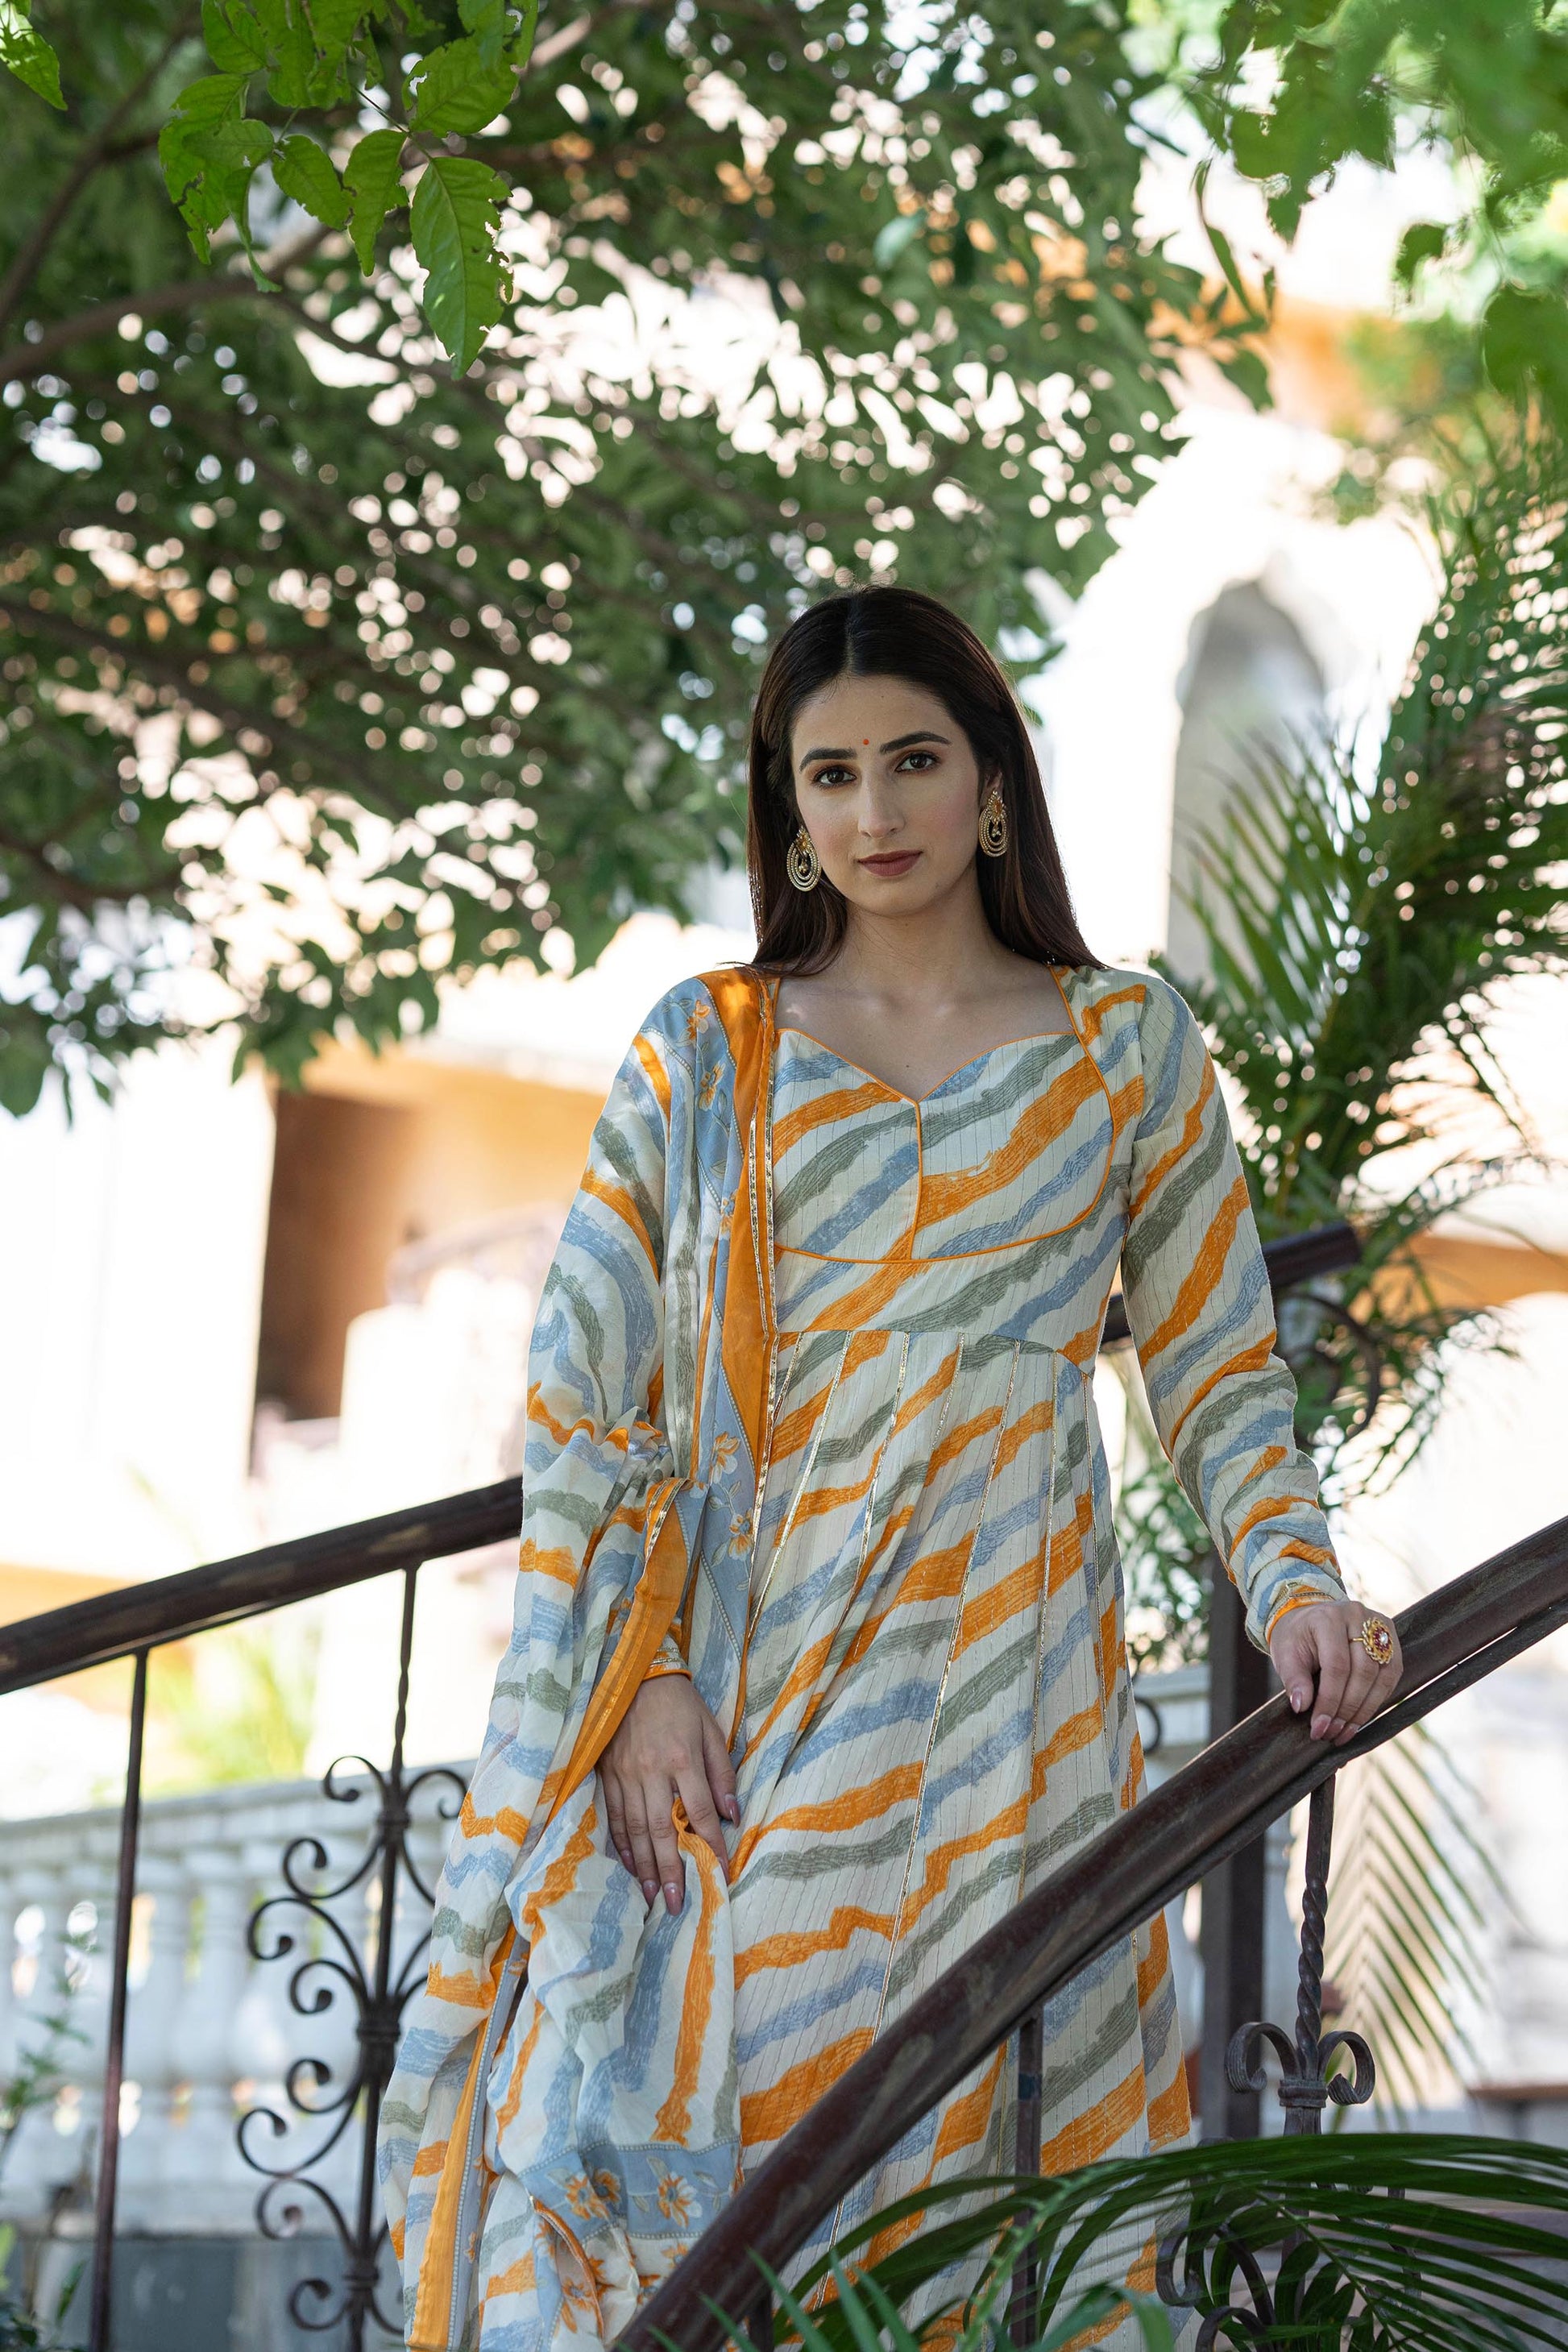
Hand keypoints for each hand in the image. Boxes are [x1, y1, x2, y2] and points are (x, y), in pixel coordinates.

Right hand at [599, 1676, 738, 1913]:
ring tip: (654, 1896)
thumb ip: (721, 1773)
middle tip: (678, 1904)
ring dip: (645, 1867)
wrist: (635, 1675)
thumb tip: (732, 1815)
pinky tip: (631, 1866)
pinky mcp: (608, 1774)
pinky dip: (623, 1845)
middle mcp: (652, 1770)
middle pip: (663, 1830)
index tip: (721, 1874)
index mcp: (683, 1758)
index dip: (712, 1845)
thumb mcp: (710, 1729)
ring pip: (636, 1830)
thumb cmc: (680, 1704)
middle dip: (672, 1871)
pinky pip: (615, 1817)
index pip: (699, 1812)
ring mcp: (626, 1775)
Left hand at [1270, 1599, 1402, 1745]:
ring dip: (1365, 1710)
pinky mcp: (1390, 1638)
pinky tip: (1360, 1716)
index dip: (1330, 1700)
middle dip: (1348, 1709)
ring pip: (1383, 1676)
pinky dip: (1377, 1700)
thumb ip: (1294, 1680)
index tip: (1319, 1727)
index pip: (1336, 1665)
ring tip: (1346, 1731)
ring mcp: (1378, 1625)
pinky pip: (1391, 1675)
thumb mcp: (1285, 1655)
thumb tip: (1302, 1707)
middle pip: (1364, 1672)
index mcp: (1328, 1618)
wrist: (1309, 1617)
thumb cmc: (1296, 1638)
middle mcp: (1358, 1617)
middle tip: (1333, 1733)